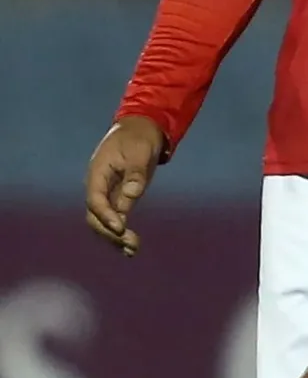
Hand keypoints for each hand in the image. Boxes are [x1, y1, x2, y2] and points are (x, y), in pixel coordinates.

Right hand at [84, 116, 164, 255]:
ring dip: (115, 237)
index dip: (106, 216)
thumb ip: (136, 172)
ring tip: (133, 250)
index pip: (95, 200)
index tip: (120, 228)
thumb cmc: (139, 137)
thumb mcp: (140, 150)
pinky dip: (121, 232)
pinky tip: (131, 248)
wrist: (141, 128)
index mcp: (98, 173)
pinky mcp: (118, 197)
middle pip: (95, 216)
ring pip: (104, 221)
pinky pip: (115, 218)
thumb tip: (132, 194)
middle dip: (109, 232)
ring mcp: (107, 193)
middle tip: (129, 243)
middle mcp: (98, 186)